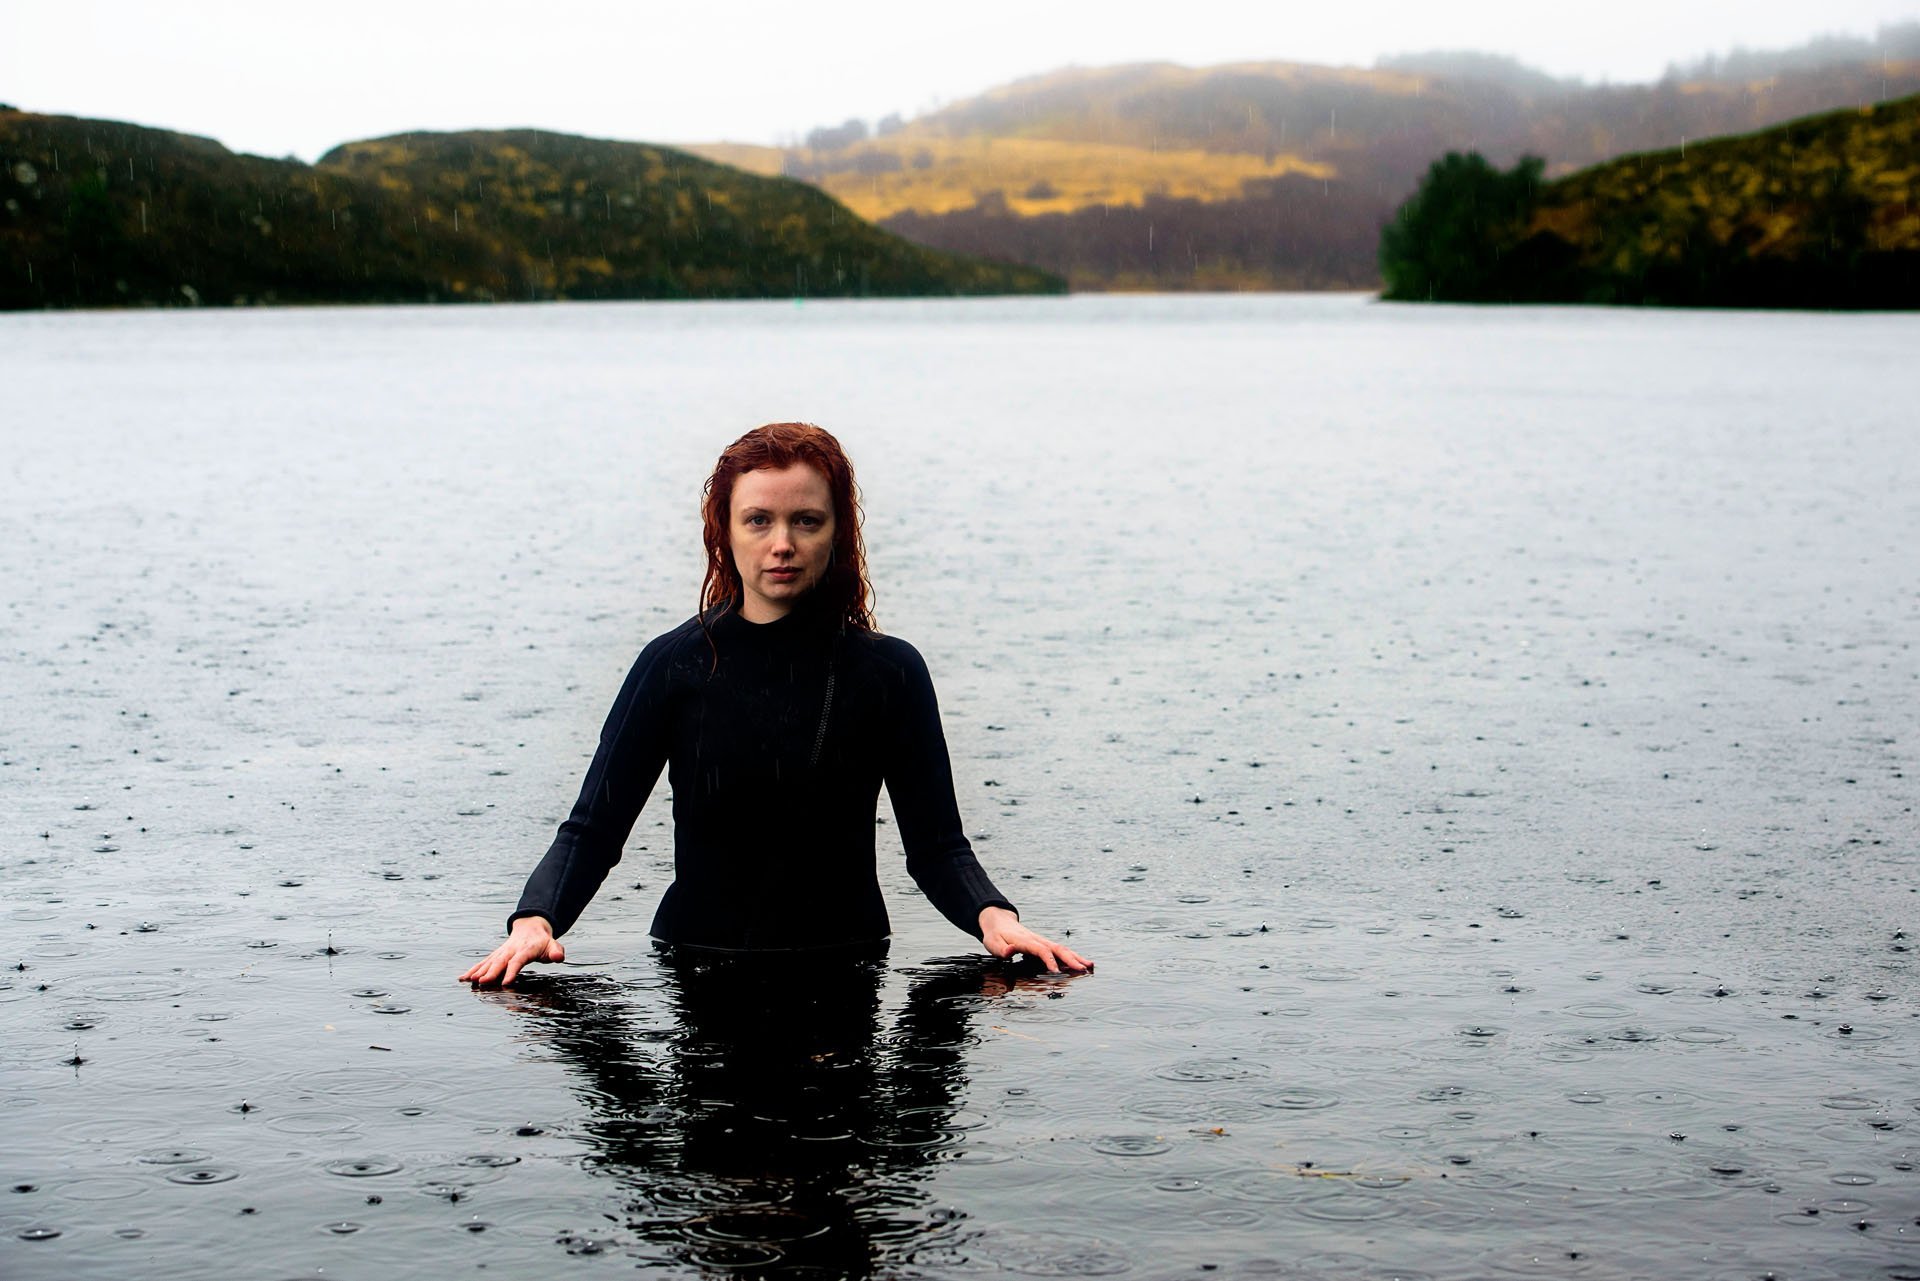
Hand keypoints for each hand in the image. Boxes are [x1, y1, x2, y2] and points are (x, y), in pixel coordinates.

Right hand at [458, 915, 564, 986]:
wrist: (530, 926)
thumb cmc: (542, 941)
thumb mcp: (553, 945)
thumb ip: (556, 951)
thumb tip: (558, 957)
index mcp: (525, 949)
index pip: (518, 961)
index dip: (512, 971)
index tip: (506, 982)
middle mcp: (510, 950)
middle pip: (500, 962)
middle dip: (491, 972)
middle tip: (482, 982)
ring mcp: (501, 952)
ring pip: (489, 962)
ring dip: (478, 971)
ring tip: (469, 980)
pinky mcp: (495, 955)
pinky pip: (483, 962)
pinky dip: (473, 969)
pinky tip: (463, 978)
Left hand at [978, 906, 1092, 973]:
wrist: (999, 921)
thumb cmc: (995, 935)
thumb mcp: (992, 943)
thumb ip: (1002, 949)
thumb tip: (1011, 951)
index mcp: (1025, 941)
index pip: (1040, 950)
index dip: (1049, 960)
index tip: (1056, 971)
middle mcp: (1037, 939)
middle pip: (1057, 948)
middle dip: (1071, 959)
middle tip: (1083, 969)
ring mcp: (1042, 940)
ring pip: (1061, 948)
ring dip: (1076, 957)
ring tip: (1090, 965)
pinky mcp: (1044, 944)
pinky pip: (1059, 949)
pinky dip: (1072, 956)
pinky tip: (1081, 963)